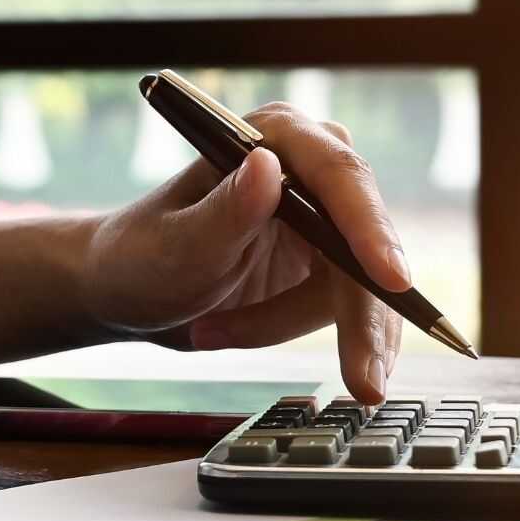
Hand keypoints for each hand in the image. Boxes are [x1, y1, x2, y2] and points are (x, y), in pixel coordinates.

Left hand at [80, 103, 411, 402]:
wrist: (128, 292)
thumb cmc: (140, 258)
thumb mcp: (175, 245)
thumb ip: (224, 212)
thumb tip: (267, 168)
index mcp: (274, 137)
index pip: (339, 177)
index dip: (370, 229)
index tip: (391, 280)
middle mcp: (309, 169)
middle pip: (364, 242)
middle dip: (361, 316)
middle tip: (364, 383)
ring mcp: (324, 218)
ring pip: (359, 287)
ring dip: (294, 327)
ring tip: (215, 334)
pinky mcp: (327, 263)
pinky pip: (349, 310)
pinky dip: (314, 340)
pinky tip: (248, 341)